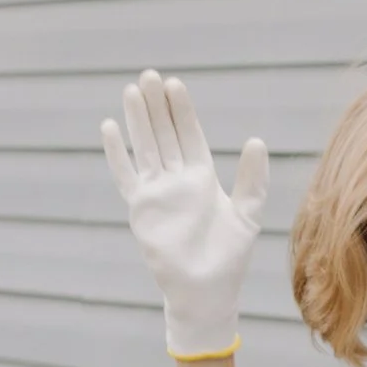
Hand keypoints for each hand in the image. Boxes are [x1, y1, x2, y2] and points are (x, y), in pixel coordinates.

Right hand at [101, 70, 269, 357]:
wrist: (206, 292)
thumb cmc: (229, 258)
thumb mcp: (248, 214)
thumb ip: (252, 179)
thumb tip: (256, 140)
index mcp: (203, 178)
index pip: (190, 136)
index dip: (182, 111)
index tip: (175, 85)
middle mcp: (178, 181)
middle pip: (165, 134)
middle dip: (156, 106)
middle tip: (149, 74)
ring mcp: (158, 193)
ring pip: (145, 147)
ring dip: (138, 121)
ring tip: (131, 90)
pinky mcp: (142, 209)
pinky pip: (126, 176)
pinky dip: (117, 154)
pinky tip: (110, 128)